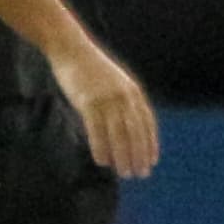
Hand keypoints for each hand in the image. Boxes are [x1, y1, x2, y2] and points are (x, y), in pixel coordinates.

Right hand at [49, 36, 161, 178]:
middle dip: (140, 155)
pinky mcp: (89, 101)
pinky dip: (101, 148)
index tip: (152, 161)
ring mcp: (107, 99)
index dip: (151, 143)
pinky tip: (103, 162)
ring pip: (119, 134)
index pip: (147, 123)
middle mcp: (124, 96)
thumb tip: (127, 127)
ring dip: (123, 156)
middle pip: (136, 131)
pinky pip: (97, 130)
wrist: (71, 48)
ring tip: (124, 173)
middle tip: (140, 174)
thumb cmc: (91, 69)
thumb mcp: (116, 82)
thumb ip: (124, 101)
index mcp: (133, 92)